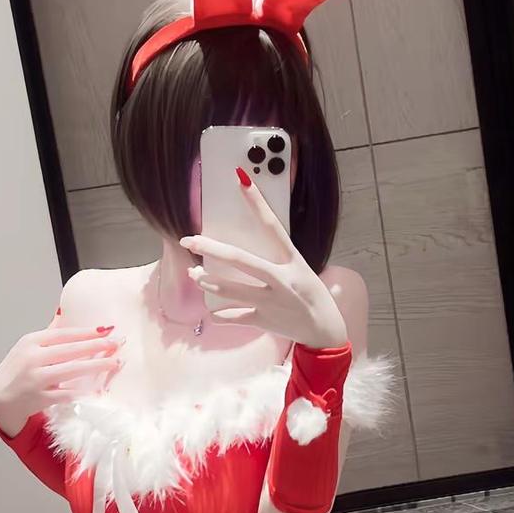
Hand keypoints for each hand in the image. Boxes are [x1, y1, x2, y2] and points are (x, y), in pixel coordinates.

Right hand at [0, 323, 122, 434]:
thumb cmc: (16, 371)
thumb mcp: (27, 347)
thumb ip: (48, 333)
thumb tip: (63, 312)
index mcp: (30, 342)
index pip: (63, 334)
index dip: (86, 332)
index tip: (106, 329)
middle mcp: (32, 358)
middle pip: (70, 350)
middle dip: (97, 346)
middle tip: (117, 343)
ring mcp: (35, 379)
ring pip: (71, 370)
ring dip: (96, 366)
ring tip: (115, 362)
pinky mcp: (39, 398)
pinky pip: (66, 394)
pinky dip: (83, 393)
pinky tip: (99, 391)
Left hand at [180, 167, 347, 350]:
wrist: (325, 333)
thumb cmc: (312, 297)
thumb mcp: (301, 272)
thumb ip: (276, 261)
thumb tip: (243, 251)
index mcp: (293, 262)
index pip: (272, 225)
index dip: (257, 202)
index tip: (241, 179)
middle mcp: (282, 279)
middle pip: (241, 260)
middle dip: (211, 249)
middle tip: (188, 240)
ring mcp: (272, 302)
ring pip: (231, 290)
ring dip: (208, 281)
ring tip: (195, 275)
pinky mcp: (264, 321)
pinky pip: (233, 318)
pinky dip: (220, 317)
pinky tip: (212, 314)